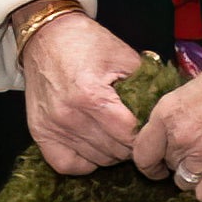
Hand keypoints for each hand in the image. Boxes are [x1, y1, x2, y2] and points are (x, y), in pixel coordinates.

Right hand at [20, 2, 149, 174]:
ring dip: (111, 152)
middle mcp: (68, 116)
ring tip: (116, 135)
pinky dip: (84, 161)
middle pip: (114, 151)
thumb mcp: (122, 56)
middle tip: (134, 129)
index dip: (144, 132)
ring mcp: (52, 126)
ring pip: (96, 159)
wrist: (46, 36)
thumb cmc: (85, 43)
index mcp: (91, 95)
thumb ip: (145, 85)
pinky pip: (66, 165)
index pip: (129, 134)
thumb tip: (162, 113)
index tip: (148, 126)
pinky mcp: (39, 132)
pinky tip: (94, 147)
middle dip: (130, 143)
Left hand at [129, 41, 201, 201]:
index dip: (149, 163)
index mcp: (166, 114)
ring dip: (194, 173)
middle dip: (179, 159)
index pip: (142, 155)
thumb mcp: (189, 87)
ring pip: (184, 182)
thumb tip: (170, 134)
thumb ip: (175, 115)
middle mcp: (179, 138)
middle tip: (199, 145)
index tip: (157, 164)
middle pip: (168, 166)